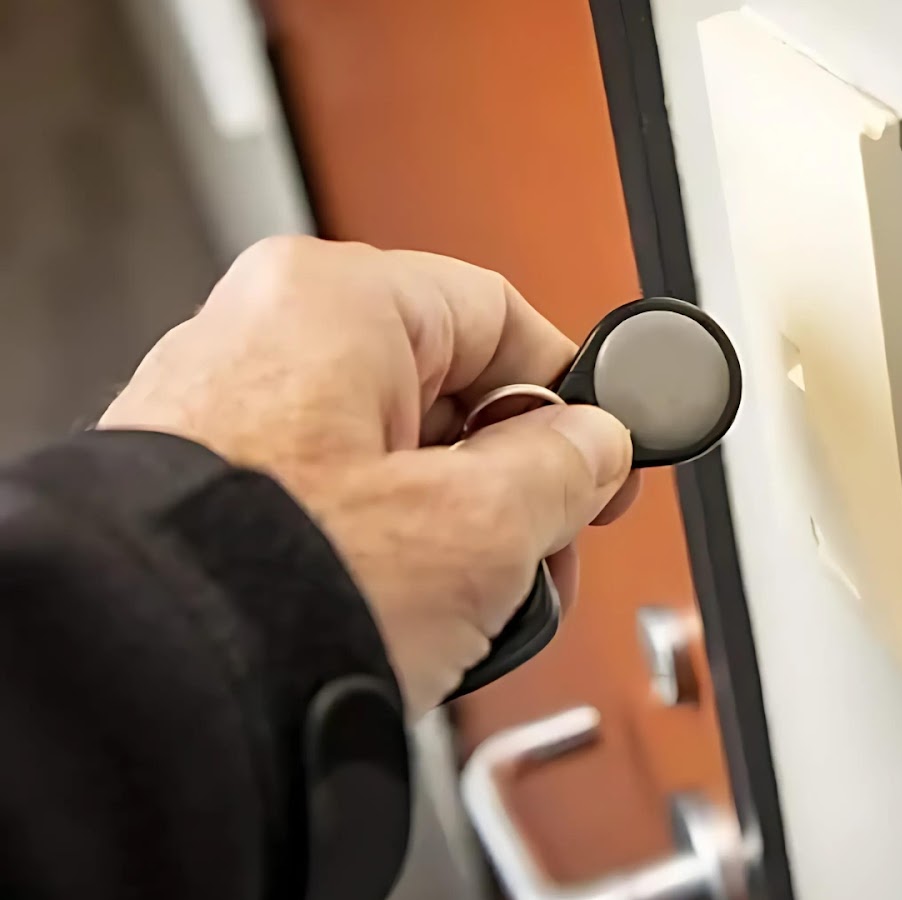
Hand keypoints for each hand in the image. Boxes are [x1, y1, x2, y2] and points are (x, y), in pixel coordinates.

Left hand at [100, 236, 639, 712]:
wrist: (144, 703)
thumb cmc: (274, 594)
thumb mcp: (479, 527)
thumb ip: (567, 467)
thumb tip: (596, 447)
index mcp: (331, 300)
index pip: (500, 314)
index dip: (575, 392)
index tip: (609, 451)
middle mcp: (262, 337)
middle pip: (446, 391)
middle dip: (513, 482)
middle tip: (546, 548)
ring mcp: (223, 415)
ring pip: (393, 454)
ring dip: (456, 530)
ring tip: (476, 605)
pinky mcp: (204, 491)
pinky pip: (333, 500)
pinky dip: (385, 552)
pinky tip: (408, 615)